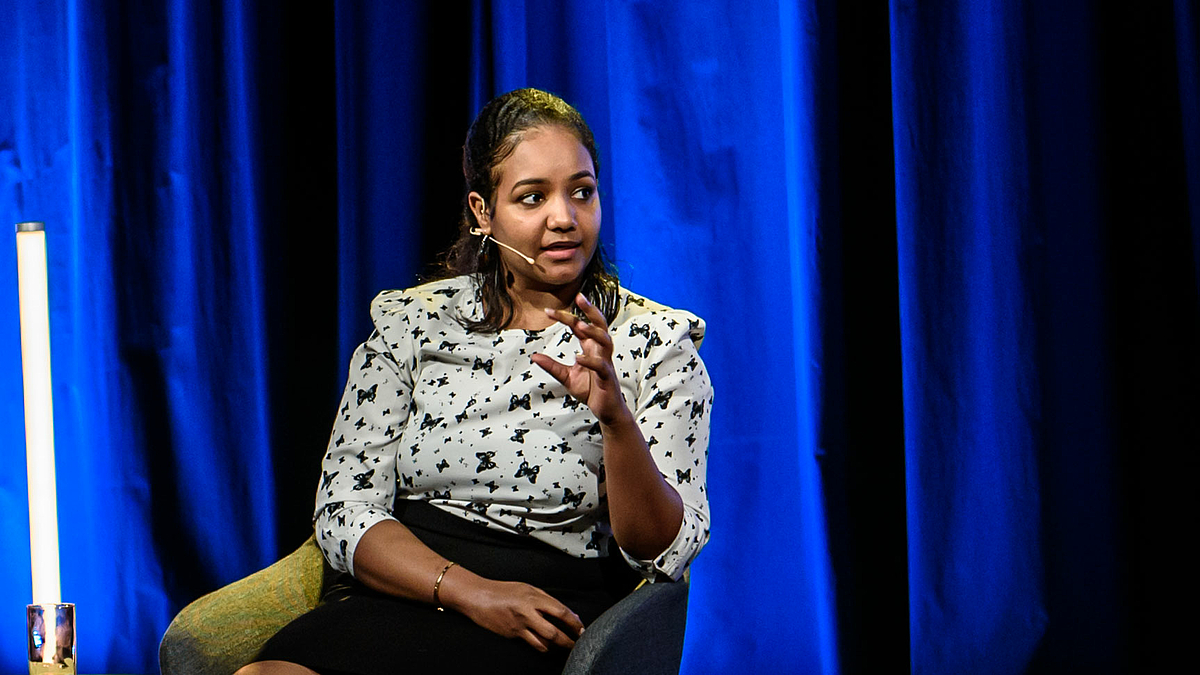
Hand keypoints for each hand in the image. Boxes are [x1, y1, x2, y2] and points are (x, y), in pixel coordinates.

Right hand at [445, 574, 584, 651]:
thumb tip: (567, 613)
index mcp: (534, 597)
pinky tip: (547, 646)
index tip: (581, 628)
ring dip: (557, 646)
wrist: (479, 597)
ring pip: (544, 641)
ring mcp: (520, 625)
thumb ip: (547, 600)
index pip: (560, 611)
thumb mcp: (527, 588)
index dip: (574, 622)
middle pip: (554, 630)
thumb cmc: (503, 591)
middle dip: (569, 639)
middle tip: (577, 643)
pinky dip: (542, 646)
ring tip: (565, 647)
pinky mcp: (513, 634)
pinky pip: (532, 644)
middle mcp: (528, 611)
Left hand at [531, 294, 629, 425]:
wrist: (606, 410)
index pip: (579, 326)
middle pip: (599, 324)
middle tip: (580, 296)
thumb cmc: (590, 390)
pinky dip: (591, 361)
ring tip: (579, 325)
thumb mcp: (567, 377)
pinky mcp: (608, 378)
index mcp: (591, 348)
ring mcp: (606, 363)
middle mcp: (600, 351)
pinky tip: (579, 358)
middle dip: (591, 310)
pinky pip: (601, 366)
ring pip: (605, 340)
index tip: (548, 311)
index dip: (566, 317)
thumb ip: (552, 366)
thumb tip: (534, 356)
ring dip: (593, 331)